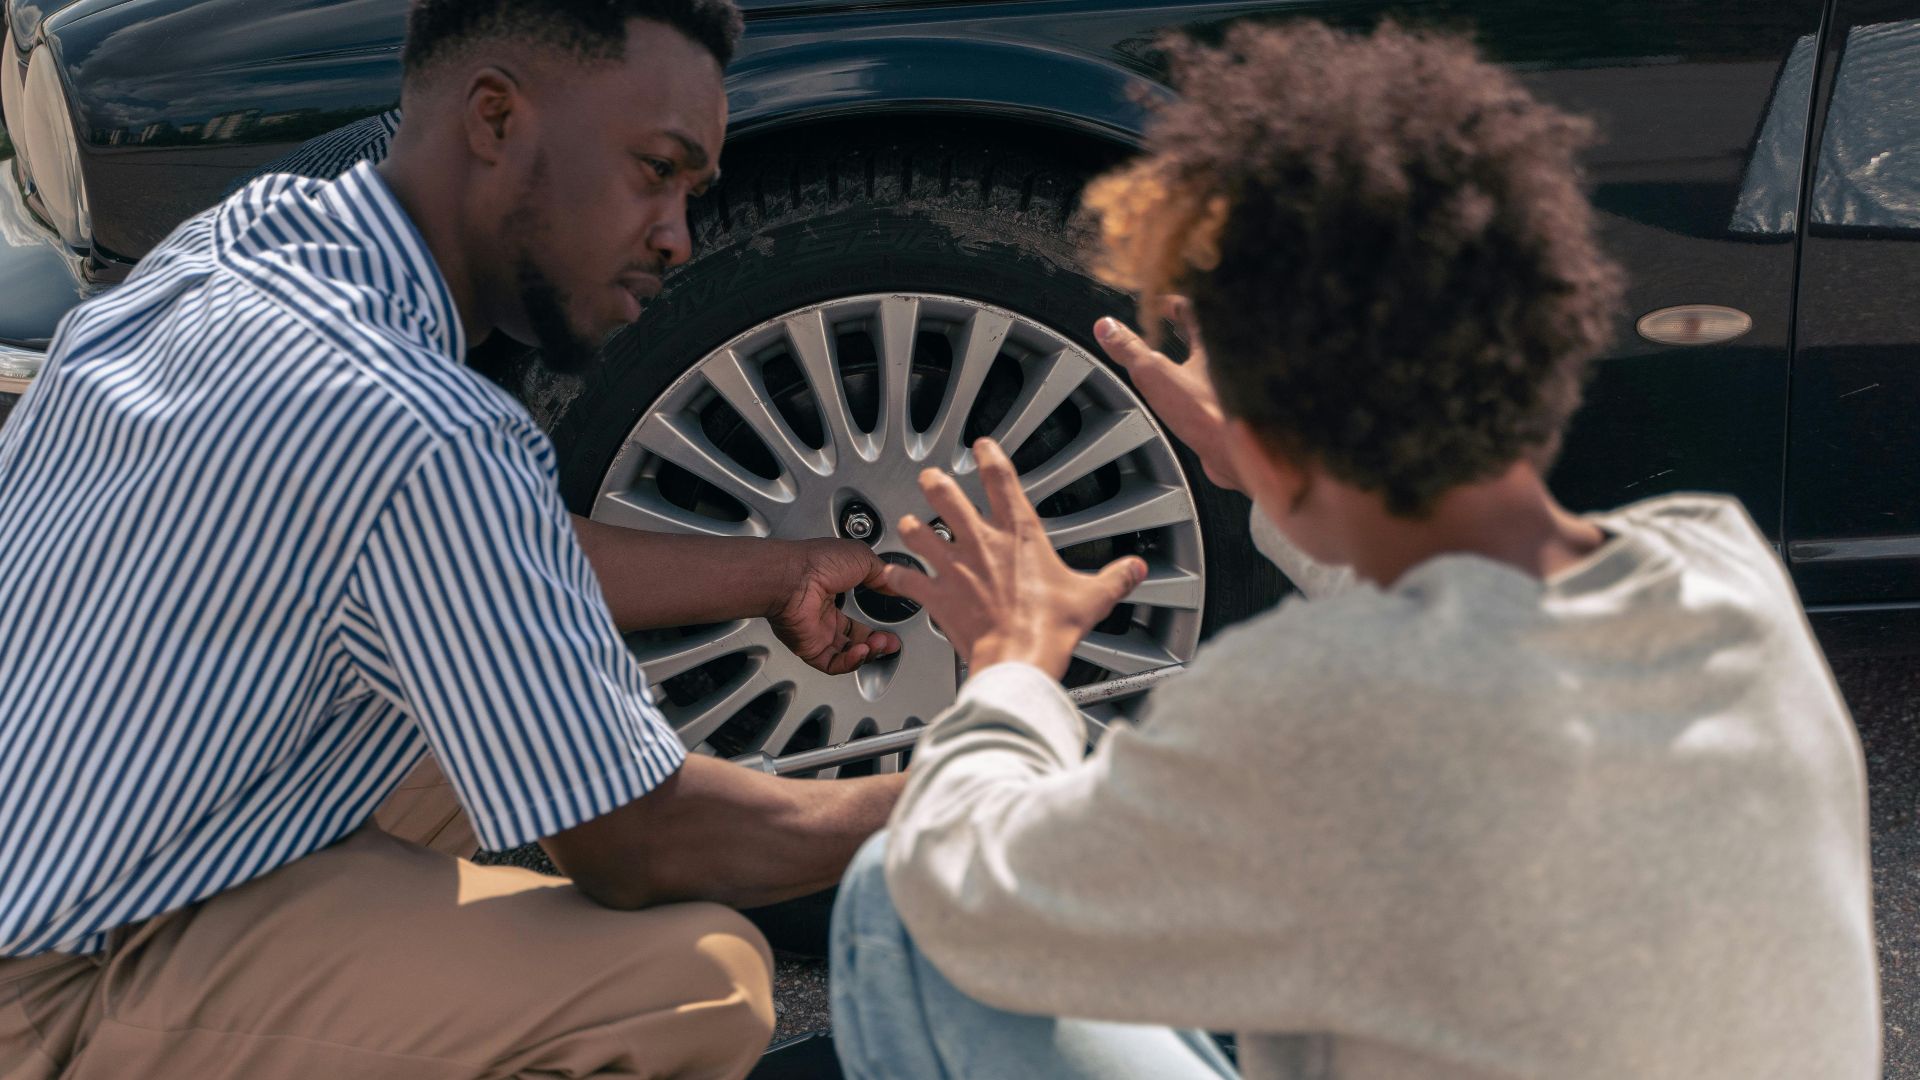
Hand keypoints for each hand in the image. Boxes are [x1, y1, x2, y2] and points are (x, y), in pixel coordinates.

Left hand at [769, 539, 900, 675]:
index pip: (856, 615)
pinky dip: (851, 662)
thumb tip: (895, 583)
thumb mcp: (862, 558)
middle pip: (853, 639)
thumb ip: (881, 574)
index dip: (875, 623)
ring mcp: (815, 633)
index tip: (891, 626)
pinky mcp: (809, 648)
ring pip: (846, 654)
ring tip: (880, 645)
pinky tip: (862, 652)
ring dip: (867, 653)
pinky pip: (833, 664)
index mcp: (830, 593)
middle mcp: (821, 615)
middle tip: (890, 643)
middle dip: (876, 643)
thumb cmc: (817, 562)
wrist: (794, 577)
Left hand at [881, 438, 1146, 680]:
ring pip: (919, 532)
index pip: (1001, 480)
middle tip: (931, 476)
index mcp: (1019, 535)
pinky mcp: (938, 595)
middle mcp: (981, 544)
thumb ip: (1116, 578)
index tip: (982, 446)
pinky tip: (895, 574)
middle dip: (935, 481)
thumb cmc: (1049, 628)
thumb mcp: (1092, 598)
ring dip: (911, 526)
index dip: (990, 455)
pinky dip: (899, 576)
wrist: (1018, 657)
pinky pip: (908, 580)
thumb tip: (1135, 569)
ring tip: (908, 521)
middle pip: (946, 496)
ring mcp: (955, 568)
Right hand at [1094, 300, 1241, 491]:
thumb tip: (1106, 327)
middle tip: (1167, 327)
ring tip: (1175, 358)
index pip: (1193, 309)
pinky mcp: (1236, 408)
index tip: (1158, 305)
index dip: (1172, 304)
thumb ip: (1130, 350)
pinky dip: (1200, 384)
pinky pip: (1216, 387)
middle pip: (1207, 334)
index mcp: (1216, 339)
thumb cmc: (1210, 415)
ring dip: (1194, 356)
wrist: (1242, 455)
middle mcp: (1231, 358)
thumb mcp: (1155, 376)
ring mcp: (1236, 384)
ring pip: (1213, 361)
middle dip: (1185, 329)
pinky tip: (1188, 396)